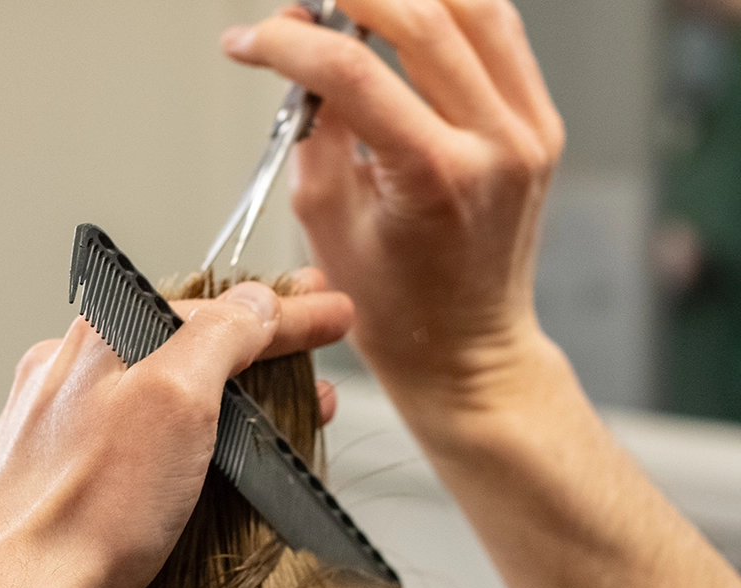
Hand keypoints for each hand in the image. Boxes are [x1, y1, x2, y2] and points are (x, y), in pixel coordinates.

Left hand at [0, 281, 352, 587]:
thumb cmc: (88, 513)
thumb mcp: (175, 400)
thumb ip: (220, 336)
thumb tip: (253, 303)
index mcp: (101, 338)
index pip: (214, 309)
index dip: (286, 312)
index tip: (331, 314)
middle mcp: (74, 373)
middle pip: (189, 346)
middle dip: (264, 350)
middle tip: (313, 358)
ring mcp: (64, 425)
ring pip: (165, 391)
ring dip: (231, 395)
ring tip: (282, 415)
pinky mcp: (64, 475)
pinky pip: (139, 436)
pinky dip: (187, 435)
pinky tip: (205, 456)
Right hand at [223, 0, 564, 409]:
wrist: (466, 351)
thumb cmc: (398, 310)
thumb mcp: (328, 224)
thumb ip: (313, 131)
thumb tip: (302, 55)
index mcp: (435, 178)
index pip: (350, 70)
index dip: (285, 43)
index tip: (247, 42)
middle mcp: (495, 144)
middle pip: (419, 13)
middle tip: (300, 5)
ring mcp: (530, 131)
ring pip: (471, 4)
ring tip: (351, 5)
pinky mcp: (541, 125)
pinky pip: (499, 34)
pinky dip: (449, 11)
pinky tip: (407, 16)